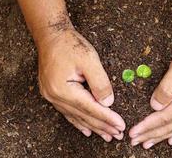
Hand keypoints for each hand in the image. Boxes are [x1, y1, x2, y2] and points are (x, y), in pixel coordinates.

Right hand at [37, 23, 124, 141]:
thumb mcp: (89, 60)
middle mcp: (55, 96)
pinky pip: (67, 112)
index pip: (90, 108)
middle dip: (102, 126)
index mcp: (63, 89)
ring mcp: (51, 96)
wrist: (50, 35)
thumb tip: (108, 103)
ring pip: (76, 116)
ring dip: (93, 126)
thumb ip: (100, 83)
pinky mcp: (52, 93)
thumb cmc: (69, 45)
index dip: (107, 117)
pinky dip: (78, 122)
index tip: (121, 125)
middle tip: (118, 134)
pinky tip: (86, 129)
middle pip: (83, 116)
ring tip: (106, 135)